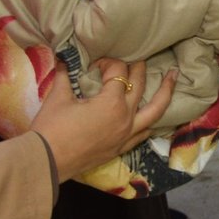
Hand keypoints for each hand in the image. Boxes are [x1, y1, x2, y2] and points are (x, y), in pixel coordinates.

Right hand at [31, 58, 176, 180]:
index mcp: (112, 102)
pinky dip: (151, 120)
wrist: (44, 162)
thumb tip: (65, 57)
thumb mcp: (58, 97)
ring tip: (174, 77)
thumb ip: (66, 75)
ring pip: (155, 111)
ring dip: (165, 92)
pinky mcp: (120, 148)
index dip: (107, 62)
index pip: (118, 72)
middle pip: (140, 85)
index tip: (95, 63)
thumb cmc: (50, 128)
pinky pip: (144, 132)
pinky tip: (154, 115)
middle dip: (139, 68)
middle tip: (141, 56)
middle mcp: (126, 117)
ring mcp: (126, 134)